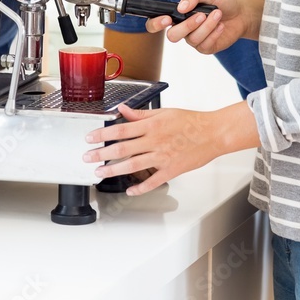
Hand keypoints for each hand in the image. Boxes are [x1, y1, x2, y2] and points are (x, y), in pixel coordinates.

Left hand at [83, 104, 219, 194]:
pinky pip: (152, 181)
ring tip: (100, 172)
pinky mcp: (171, 170)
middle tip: (87, 157)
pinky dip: (139, 187)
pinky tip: (129, 190)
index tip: (90, 137)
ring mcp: (162, 157)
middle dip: (102, 153)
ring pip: (133, 165)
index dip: (103, 133)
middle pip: (123, 148)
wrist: (212, 134)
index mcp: (153, 125)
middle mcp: (155, 141)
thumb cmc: (191, 121)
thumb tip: (123, 109)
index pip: (122, 129)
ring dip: (114, 169)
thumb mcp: (165, 112)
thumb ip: (141, 114)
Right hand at [144, 0, 261, 54]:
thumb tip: (181, 7)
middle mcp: (183, 29)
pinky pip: (205, 45)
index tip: (166, 19)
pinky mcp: (206, 48)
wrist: (241, 13)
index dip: (155, 24)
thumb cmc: (221, 2)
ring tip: (217, 14)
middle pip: (173, 36)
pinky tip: (221, 26)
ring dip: (206, 26)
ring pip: (192, 39)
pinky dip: (214, 33)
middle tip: (201, 14)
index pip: (156, 24)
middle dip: (187, 26)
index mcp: (178, 15)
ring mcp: (194, 40)